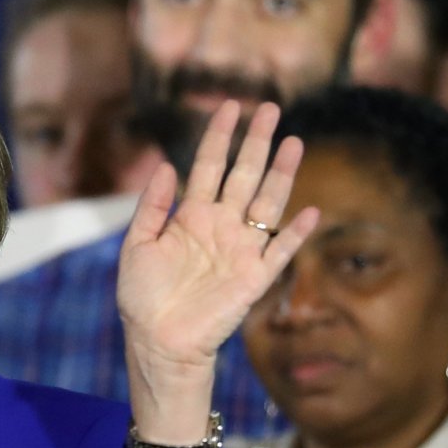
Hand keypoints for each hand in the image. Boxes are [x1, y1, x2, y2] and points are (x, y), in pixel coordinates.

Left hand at [116, 100, 314, 423]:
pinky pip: (280, 252)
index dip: (220, 136)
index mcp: (191, 215)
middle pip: (244, 174)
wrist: (157, 341)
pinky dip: (295, 233)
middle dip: (257, 142)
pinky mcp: (253, 278)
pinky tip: (310, 212)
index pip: (210, 165)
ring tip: (295, 142)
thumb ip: (152, 206)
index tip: (232, 106)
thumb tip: (167, 165)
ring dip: (282, 174)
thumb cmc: (143, 297)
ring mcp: (240, 249)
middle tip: (271, 108)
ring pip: (267, 203)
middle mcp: (221, 225)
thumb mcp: (136, 245)